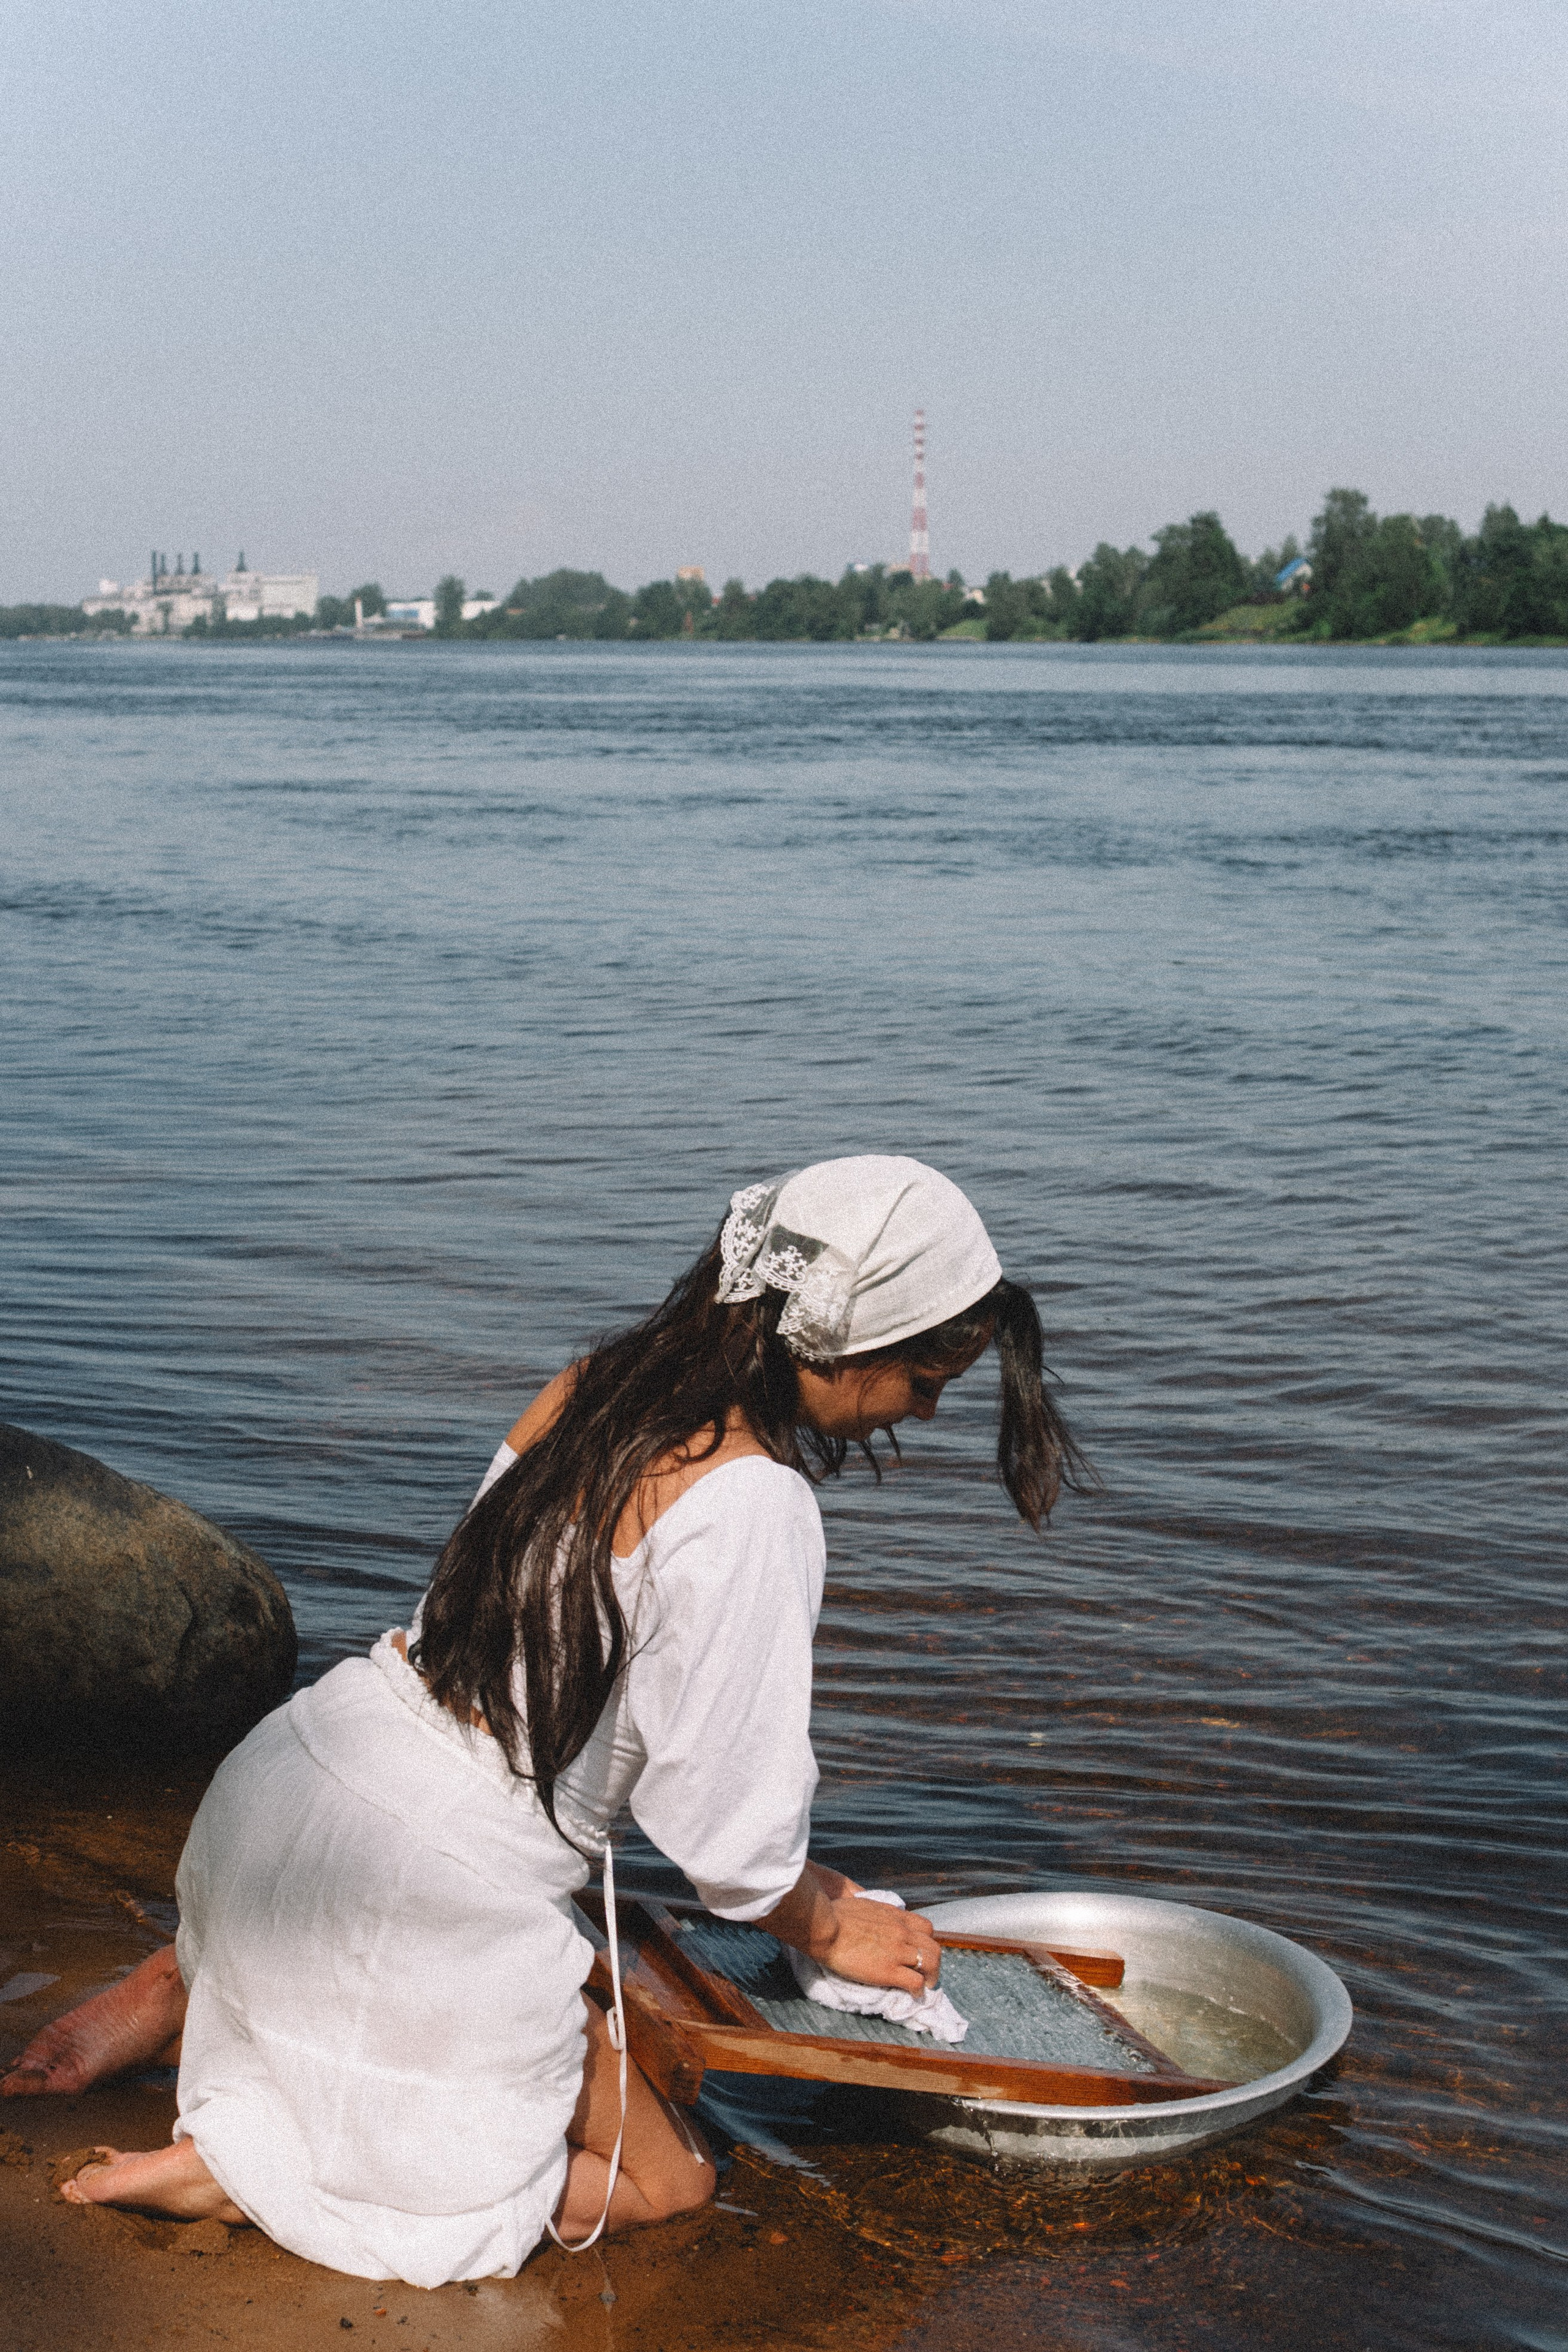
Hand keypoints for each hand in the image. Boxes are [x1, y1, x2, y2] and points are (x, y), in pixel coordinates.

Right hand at [759, 1861, 941, 1992]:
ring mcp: (897, 1951)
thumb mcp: (861, 1905)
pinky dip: (918, 1990)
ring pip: (931, 1963)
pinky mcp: (889, 1970)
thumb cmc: (833, 1914)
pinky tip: (913, 1995)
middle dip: (934, 1962)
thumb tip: (870, 1916)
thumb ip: (873, 1913)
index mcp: (894, 1916)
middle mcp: (901, 1932)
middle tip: (927, 1973)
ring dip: (931, 1977)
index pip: (925, 1927)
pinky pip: (915, 1982)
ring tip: (925, 1986)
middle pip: (933, 1946)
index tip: (920, 1951)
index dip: (926, 1942)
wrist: (824, 1926)